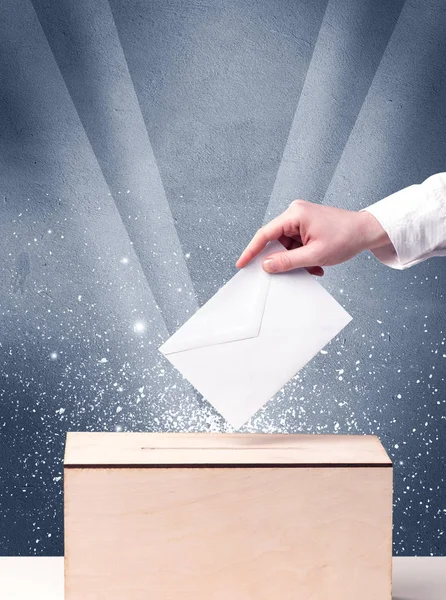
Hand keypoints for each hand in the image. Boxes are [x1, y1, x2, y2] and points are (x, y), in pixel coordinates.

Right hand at [236, 200, 390, 274]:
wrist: (367, 231)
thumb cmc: (345, 238)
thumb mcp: (315, 255)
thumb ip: (288, 261)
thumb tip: (266, 265)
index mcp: (295, 215)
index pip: (265, 234)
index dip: (251, 250)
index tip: (241, 264)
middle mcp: (295, 213)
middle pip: (276, 240)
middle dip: (281, 259)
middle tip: (284, 273)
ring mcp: (301, 218)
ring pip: (286, 245)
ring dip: (295, 260)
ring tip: (312, 268)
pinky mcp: (307, 225)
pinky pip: (296, 244)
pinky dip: (302, 256)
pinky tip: (314, 264)